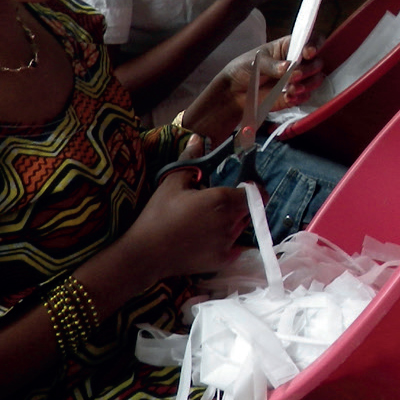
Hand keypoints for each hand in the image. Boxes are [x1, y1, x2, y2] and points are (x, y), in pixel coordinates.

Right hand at [124, 141, 251, 278]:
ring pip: (242, 227)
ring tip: (208, 221)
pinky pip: (236, 246)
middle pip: (250, 209)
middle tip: (217, 204)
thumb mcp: (172, 183)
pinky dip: (229, 241)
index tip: (241, 186)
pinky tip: (209, 238)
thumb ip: (190, 160)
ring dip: (233, 221)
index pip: (255, 192)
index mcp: (222, 200)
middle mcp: (231, 221)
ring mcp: (229, 243)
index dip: (252, 188)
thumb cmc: (158, 215)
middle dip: (240, 204)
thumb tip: (198, 139)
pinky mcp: (223, 260)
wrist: (145, 254)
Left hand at [178, 37, 322, 137]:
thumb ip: (272, 65)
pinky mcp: (295, 94)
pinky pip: (306, 96)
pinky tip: (287, 97)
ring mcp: (298, 79)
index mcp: (289, 46)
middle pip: (317, 63)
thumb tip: (288, 67)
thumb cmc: (244, 68)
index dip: (314, 45)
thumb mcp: (256, 62)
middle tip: (295, 76)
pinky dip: (299, 97)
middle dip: (309, 70)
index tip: (308, 54)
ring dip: (306, 85)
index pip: (311, 40)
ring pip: (316, 80)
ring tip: (290, 90)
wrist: (235, 92)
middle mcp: (298, 61)